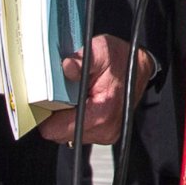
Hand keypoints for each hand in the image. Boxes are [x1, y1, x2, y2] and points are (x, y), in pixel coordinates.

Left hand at [40, 35, 155, 143]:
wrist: (138, 68)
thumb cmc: (121, 60)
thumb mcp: (101, 50)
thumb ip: (82, 58)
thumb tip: (67, 67)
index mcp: (102, 113)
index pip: (56, 130)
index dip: (47, 113)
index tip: (47, 99)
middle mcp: (105, 130)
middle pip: (59, 133)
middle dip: (56, 114)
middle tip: (64, 94)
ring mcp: (105, 134)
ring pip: (67, 134)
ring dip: (66, 116)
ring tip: (75, 96)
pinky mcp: (104, 134)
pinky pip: (78, 132)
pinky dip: (74, 118)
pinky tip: (81, 102)